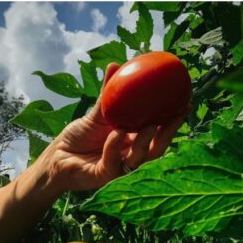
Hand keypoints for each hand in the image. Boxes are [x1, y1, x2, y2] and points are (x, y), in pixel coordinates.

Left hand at [42, 63, 186, 193]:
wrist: (56, 156)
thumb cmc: (77, 137)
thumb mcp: (95, 113)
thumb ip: (108, 94)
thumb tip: (115, 65)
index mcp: (132, 141)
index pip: (159, 133)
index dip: (173, 121)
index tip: (186, 102)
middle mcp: (129, 155)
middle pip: (157, 148)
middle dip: (170, 133)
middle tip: (177, 114)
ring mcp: (118, 168)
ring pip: (140, 158)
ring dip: (145, 141)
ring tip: (149, 125)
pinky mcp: (102, 177)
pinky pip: (113, 163)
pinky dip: (115, 147)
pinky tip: (116, 133)